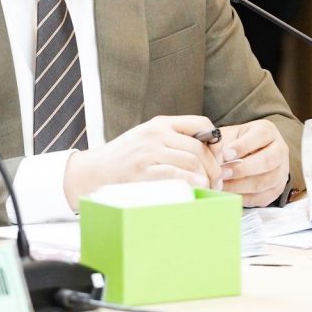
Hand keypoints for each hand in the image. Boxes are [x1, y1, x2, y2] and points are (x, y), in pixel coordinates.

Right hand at [63, 115, 222, 208]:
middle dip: (214, 167)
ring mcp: (148, 152)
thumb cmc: (123, 158)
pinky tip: (198, 186)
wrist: (93, 171)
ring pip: (191, 161)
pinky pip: (176, 175)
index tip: (219, 156)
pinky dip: (191, 181)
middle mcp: (156, 134)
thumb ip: (173, 140)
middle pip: (199, 147)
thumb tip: (209, 152)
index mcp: (160, 123)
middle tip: (218, 181)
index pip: (200, 123)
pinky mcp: (142, 172)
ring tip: (209, 188)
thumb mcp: (147, 138)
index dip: (216, 141)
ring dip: (206, 177)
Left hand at [217, 119, 289, 206]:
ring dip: (241, 186)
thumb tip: (211, 158)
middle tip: (222, 173)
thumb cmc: (234, 144)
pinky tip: (230, 195)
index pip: (260, 135)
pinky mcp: (277, 189)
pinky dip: (244, 198)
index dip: (243, 146)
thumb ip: (220, 145)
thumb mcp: (228, 136)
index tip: (226, 154)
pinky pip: (263, 197)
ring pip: (265, 181)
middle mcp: (279, 149)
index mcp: (267, 131)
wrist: (247, 156)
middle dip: (242, 169)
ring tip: (222, 186)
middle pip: (267, 161)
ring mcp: (281, 170)